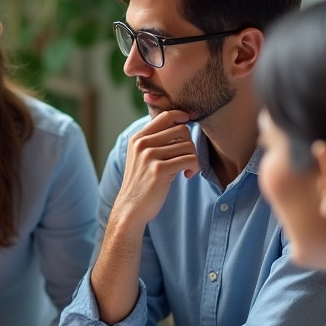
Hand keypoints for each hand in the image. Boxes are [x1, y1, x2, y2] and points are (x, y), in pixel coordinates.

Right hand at [114, 109, 199, 228]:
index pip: (166, 116)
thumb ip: (154, 140)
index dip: (183, 116)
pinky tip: (187, 176)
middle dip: (189, 144)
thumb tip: (181, 122)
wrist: (131, 209)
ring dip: (193, 158)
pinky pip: (189, 159)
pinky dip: (194, 168)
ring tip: (186, 170)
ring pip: (188, 145)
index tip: (191, 122)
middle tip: (186, 159)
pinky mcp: (159, 170)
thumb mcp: (141, 157)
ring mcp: (149, 156)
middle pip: (181, 130)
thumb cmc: (141, 183)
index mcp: (138, 138)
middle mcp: (142, 144)